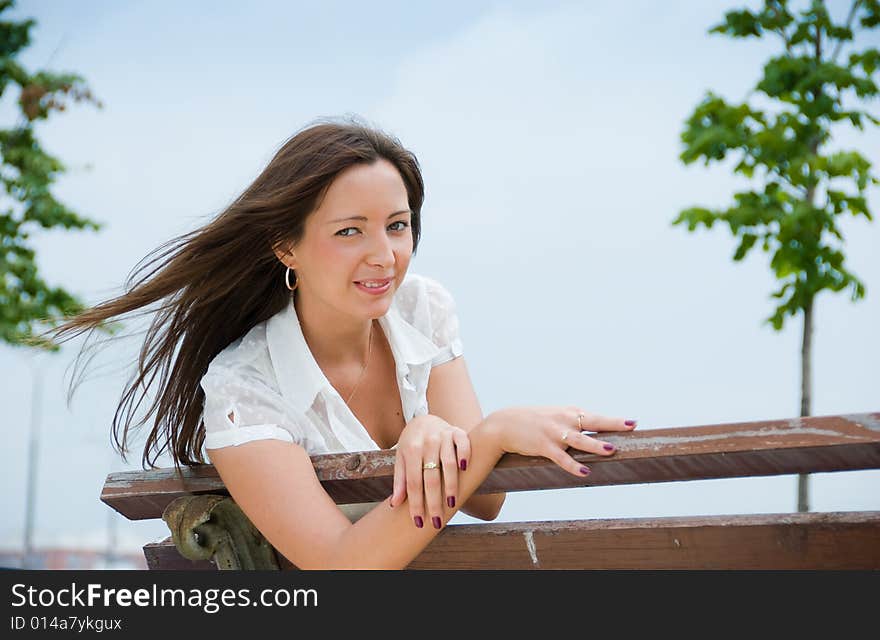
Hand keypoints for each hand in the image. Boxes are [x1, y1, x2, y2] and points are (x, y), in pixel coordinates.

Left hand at [390, 414, 470, 528]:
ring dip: (451, 485)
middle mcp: (427, 442)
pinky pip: (463, 443)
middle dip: (434, 502)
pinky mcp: (458, 432)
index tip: (418, 522)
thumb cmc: (412, 444)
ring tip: (452, 504)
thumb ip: (400, 480)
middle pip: (431, 477)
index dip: (415, 503)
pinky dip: (465, 454)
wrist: (424, 419)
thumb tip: (394, 504)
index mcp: (411, 450)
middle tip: (436, 521)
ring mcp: (443, 436)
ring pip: (449, 463)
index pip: (413, 482)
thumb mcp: (401, 459)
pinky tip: (464, 469)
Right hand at [485, 406, 636, 476]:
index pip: (596, 417)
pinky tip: (585, 472)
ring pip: (579, 440)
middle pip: (593, 422)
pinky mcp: (543, 446)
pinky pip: (561, 458)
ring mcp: (554, 433)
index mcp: (570, 413)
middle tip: (631, 426)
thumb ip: (574, 423)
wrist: (503, 424)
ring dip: (595, 446)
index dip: (615, 421)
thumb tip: (595, 433)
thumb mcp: (555, 417)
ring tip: (611, 450)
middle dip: (613, 424)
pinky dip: (573, 465)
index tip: (634, 424)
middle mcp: (564, 420)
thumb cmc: (533, 422)